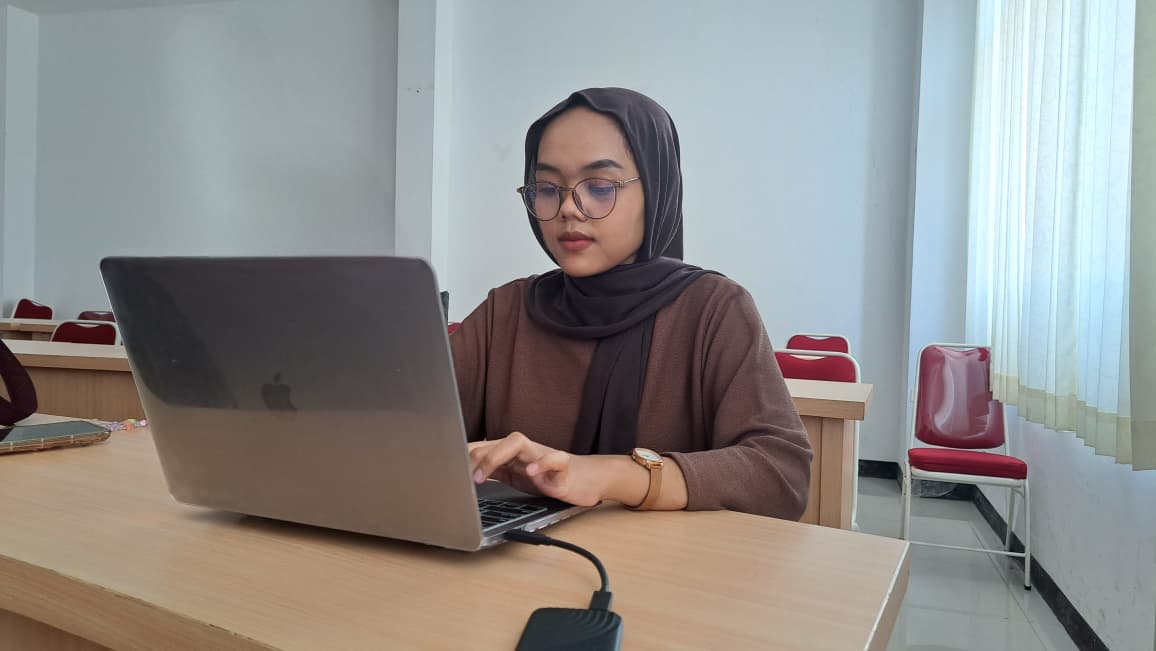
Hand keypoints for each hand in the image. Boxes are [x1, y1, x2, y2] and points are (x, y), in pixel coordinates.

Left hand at [468, 432, 601, 506]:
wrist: (584, 480)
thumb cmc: (546, 476)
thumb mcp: (513, 475)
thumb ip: (492, 470)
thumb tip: (463, 473)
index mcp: (511, 453)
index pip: (483, 445)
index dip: (464, 456)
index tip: (447, 470)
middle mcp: (525, 450)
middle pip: (496, 441)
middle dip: (476, 457)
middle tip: (462, 478)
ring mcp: (542, 455)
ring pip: (518, 442)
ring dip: (496, 456)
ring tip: (483, 476)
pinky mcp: (563, 467)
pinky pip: (555, 459)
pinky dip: (543, 463)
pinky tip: (531, 472)